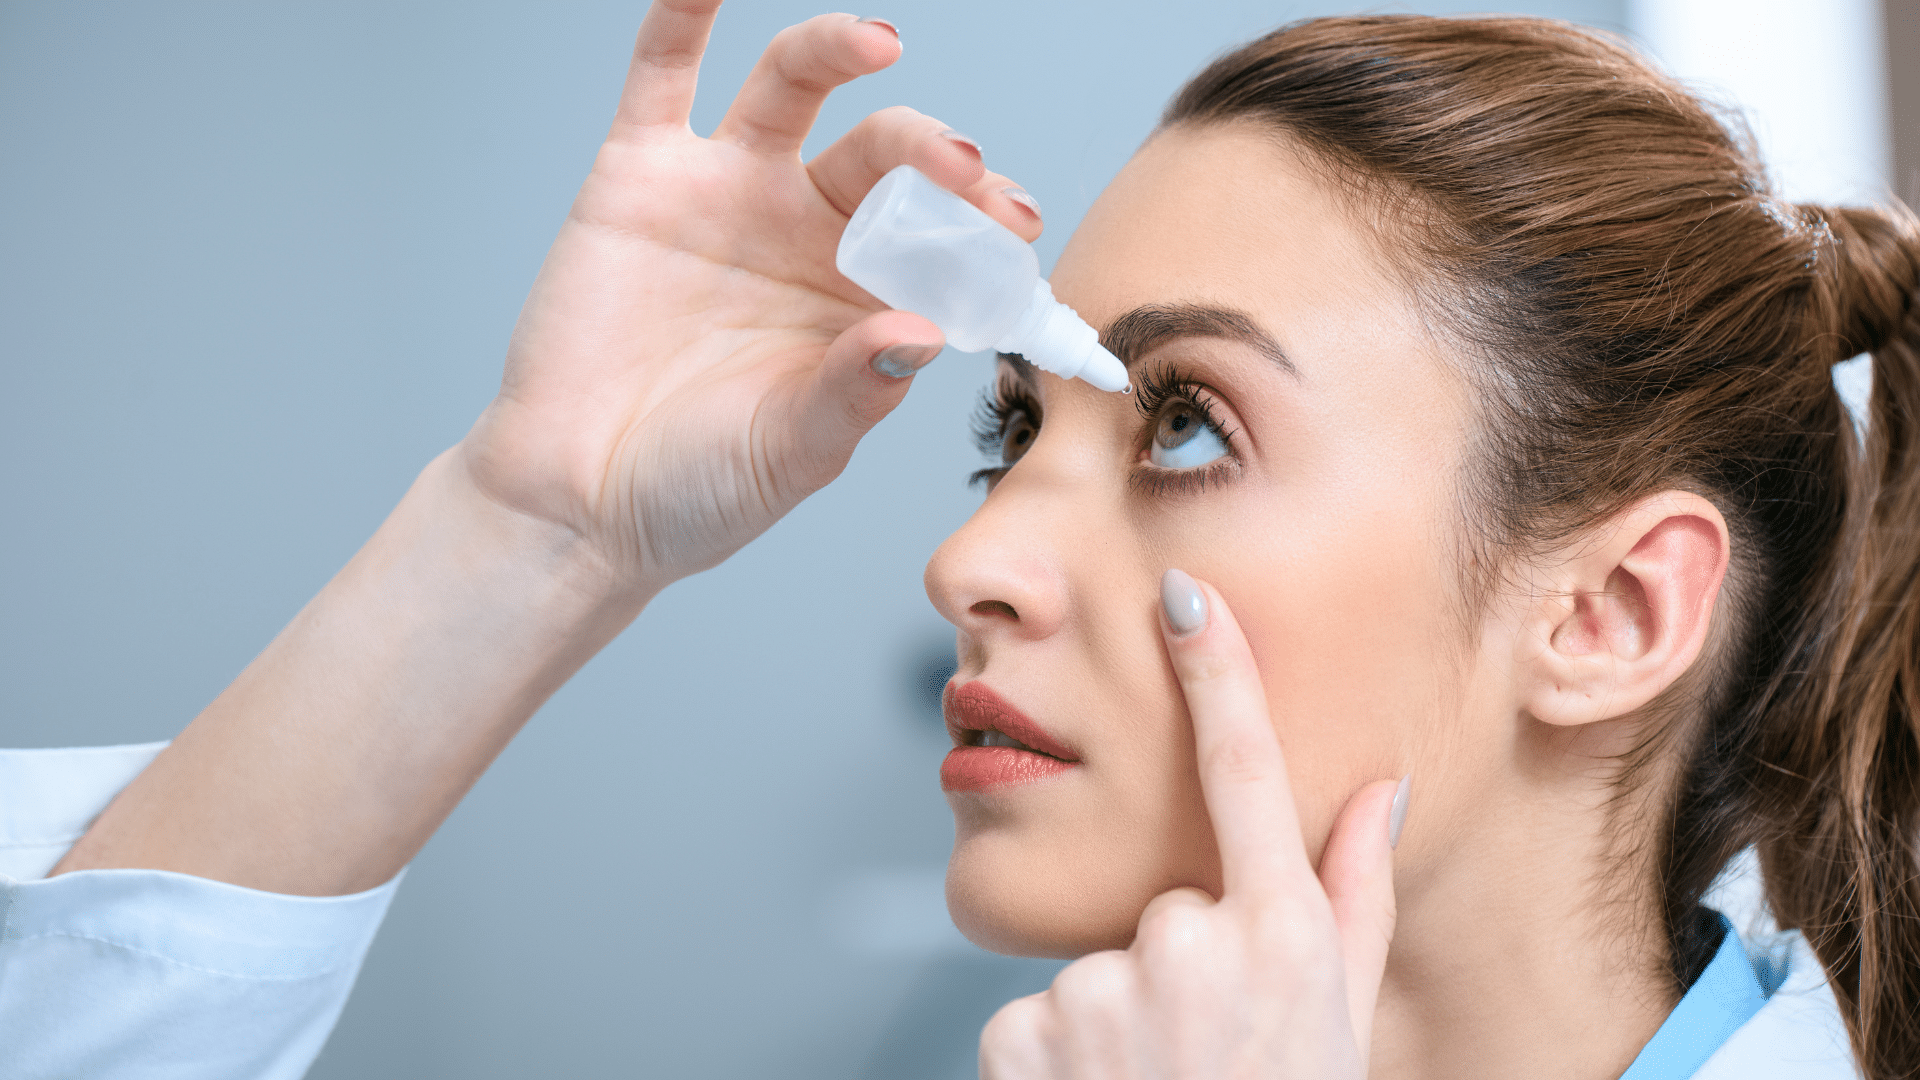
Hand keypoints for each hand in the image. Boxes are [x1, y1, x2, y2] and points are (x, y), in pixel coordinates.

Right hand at [461, 2, 1041, 590]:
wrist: (576, 505)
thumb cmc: (698, 491)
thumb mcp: (795, 450)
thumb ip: (856, 391)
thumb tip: (918, 332)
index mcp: (865, 297)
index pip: (945, 237)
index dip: (984, 226)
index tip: (1017, 232)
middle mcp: (806, 231)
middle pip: (887, 157)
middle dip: (936, 156)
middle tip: (964, 170)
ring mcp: (727, 193)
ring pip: (795, 88)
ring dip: (840, 49)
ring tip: (881, 42)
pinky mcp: (641, 174)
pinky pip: (664, 72)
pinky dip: (684, 13)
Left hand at [978, 570, 1407, 1078]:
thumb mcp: (1345, 1023)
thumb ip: (1357, 900)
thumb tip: (1379, 791)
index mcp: (1284, 936)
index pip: (1250, 776)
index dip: (1218, 676)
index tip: (1187, 594)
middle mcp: (1195, 945)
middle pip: (1164, 905)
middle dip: (1174, 966)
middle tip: (1204, 1054)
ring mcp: (1108, 987)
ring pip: (1097, 965)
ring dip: (1115, 1023)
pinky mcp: (1025, 1029)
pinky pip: (1036, 1017)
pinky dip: (1055, 1059)